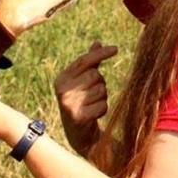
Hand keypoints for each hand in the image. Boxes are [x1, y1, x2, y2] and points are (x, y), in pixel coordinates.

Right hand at [54, 40, 117, 154]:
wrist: (78, 135)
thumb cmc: (82, 104)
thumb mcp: (82, 83)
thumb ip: (89, 63)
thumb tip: (97, 43)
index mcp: (61, 79)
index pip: (84, 61)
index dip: (101, 54)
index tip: (116, 49)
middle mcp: (62, 90)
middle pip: (95, 75)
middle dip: (100, 84)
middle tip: (92, 95)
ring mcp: (69, 104)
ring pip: (101, 90)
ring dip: (102, 98)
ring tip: (92, 106)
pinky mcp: (78, 117)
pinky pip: (102, 105)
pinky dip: (102, 109)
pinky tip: (93, 116)